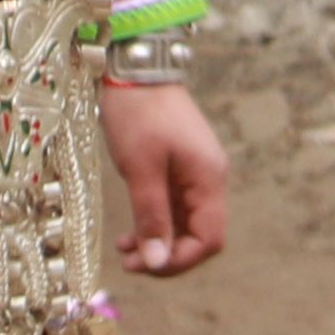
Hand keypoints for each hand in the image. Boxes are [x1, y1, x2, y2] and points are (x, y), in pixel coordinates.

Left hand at [101, 80, 229, 274]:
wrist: (135, 68)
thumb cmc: (139, 114)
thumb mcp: (141, 169)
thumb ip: (152, 217)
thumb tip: (158, 262)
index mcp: (209, 179)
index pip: (210, 239)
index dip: (181, 260)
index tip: (147, 266)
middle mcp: (209, 179)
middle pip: (199, 235)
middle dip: (167, 254)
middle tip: (130, 264)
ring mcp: (195, 173)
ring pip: (184, 223)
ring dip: (158, 241)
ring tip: (125, 252)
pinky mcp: (178, 167)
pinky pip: (174, 206)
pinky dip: (155, 223)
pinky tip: (130, 234)